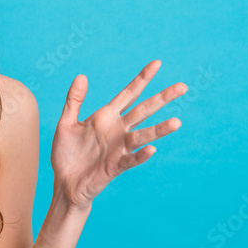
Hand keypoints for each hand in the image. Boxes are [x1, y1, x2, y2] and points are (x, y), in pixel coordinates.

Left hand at [50, 60, 186, 209]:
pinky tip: (151, 149)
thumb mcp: (66, 123)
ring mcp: (118, 149)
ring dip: (159, 130)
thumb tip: (82, 76)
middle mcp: (117, 130)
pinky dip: (141, 155)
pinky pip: (130, 160)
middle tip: (183, 86)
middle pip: (143, 111)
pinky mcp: (114, 167)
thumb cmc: (66, 154)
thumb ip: (74, 101)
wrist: (64, 183)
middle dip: (162, 98)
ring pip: (143, 136)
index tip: (157, 63)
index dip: (142, 79)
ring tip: (177, 122)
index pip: (129, 94)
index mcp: (106, 117)